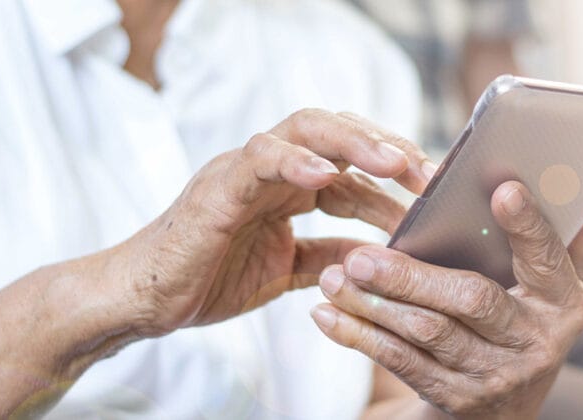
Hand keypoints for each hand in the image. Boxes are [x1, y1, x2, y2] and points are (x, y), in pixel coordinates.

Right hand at [111, 109, 434, 336]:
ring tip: (395, 162)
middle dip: (387, 148)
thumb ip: (332, 256)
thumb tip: (382, 254)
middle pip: (339, 134)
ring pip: (305, 130)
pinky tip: (323, 172)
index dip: (396, 177)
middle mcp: (274, 168)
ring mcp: (245, 170)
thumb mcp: (289, 271)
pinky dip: (291, 160)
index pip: (354, 166)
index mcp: (292, 186)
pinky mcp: (216, 186)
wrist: (147, 300)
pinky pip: (257, 159)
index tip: (436, 194)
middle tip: (429, 173)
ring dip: (355, 143)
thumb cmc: (211, 277)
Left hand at [312, 182, 582, 418]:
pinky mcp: (456, 400)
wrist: (507, 412)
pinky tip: (328, 315)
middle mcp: (537, 343)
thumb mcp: (557, 289)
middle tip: (362, 255)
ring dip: (374, 305)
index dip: (528, 226)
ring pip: (428, 334)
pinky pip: (403, 364)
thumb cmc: (527, 324)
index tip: (502, 189)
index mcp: (565, 304)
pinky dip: (361, 338)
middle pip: (473, 300)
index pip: (549, 258)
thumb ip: (572, 240)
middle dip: (413, 277)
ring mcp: (496, 376)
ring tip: (335, 277)